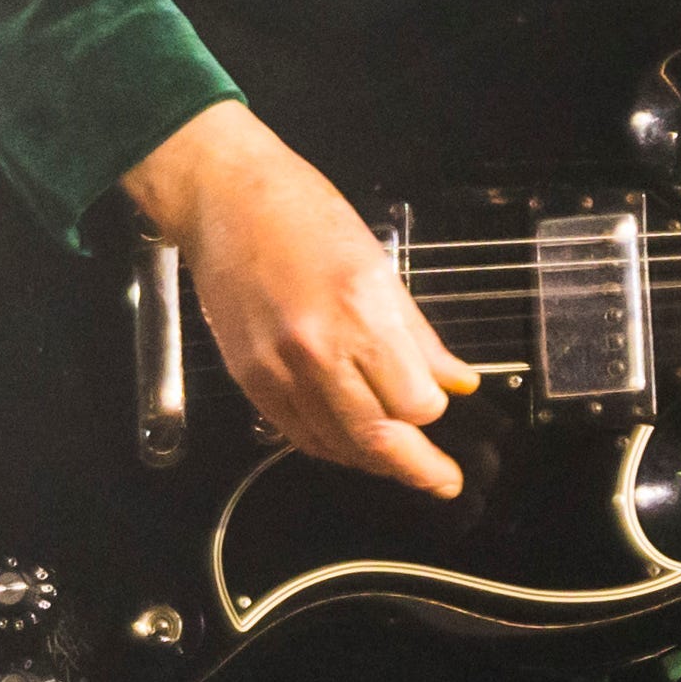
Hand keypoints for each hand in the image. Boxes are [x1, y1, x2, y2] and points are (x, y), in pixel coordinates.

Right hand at [121, 99, 482, 495]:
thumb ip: (419, 335)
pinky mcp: (250, 380)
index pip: (414, 401)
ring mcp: (278, 371)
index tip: (444, 405)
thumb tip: (457, 382)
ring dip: (372, 461)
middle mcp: (318, 351)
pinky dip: (330, 445)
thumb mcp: (379, 264)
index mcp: (360, 314)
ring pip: (335, 445)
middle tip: (443, 481)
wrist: (223, 200)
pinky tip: (351, 442)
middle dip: (416, 467)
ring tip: (401, 463)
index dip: (434, 410)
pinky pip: (297, 433)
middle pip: (376, 438)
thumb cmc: (305, 214)